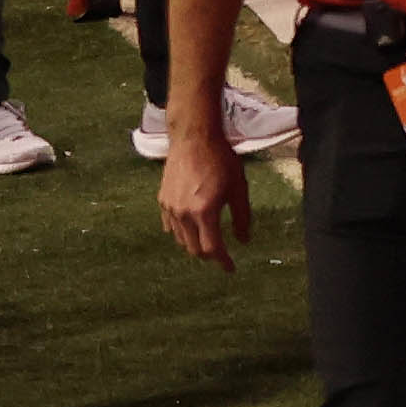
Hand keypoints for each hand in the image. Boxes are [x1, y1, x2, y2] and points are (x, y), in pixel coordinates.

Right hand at [159, 113, 253, 266]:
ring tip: (208, 242)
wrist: (193, 139)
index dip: (222, 261)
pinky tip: (191, 229)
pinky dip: (182, 233)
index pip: (212, 248)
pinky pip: (170, 227)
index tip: (231, 268)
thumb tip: (243, 240)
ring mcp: (169, 208)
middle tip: (222, 255)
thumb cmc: (221, 160)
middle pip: (194, 248)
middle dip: (209, 255)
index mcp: (204, 212)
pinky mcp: (162, 201)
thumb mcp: (239, 188)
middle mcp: (183, 214)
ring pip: (181, 239)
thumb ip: (241, 216)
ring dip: (195, 245)